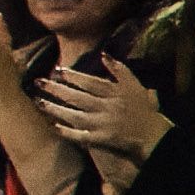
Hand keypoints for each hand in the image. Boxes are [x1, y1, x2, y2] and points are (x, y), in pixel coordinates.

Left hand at [38, 57, 170, 160]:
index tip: (57, 70)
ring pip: (75, 115)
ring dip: (56, 109)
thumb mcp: (136, 86)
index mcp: (116, 93)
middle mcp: (108, 107)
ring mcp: (104, 124)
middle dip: (57, 89)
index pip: (91, 83)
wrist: (156, 138)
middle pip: (78, 97)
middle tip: (38, 83)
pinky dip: (68, 132)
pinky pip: (81, 136)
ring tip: (39, 102)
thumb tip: (104, 54)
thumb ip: (120, 70)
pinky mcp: (102, 140)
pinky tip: (54, 127)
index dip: (73, 76)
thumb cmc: (145, 112)